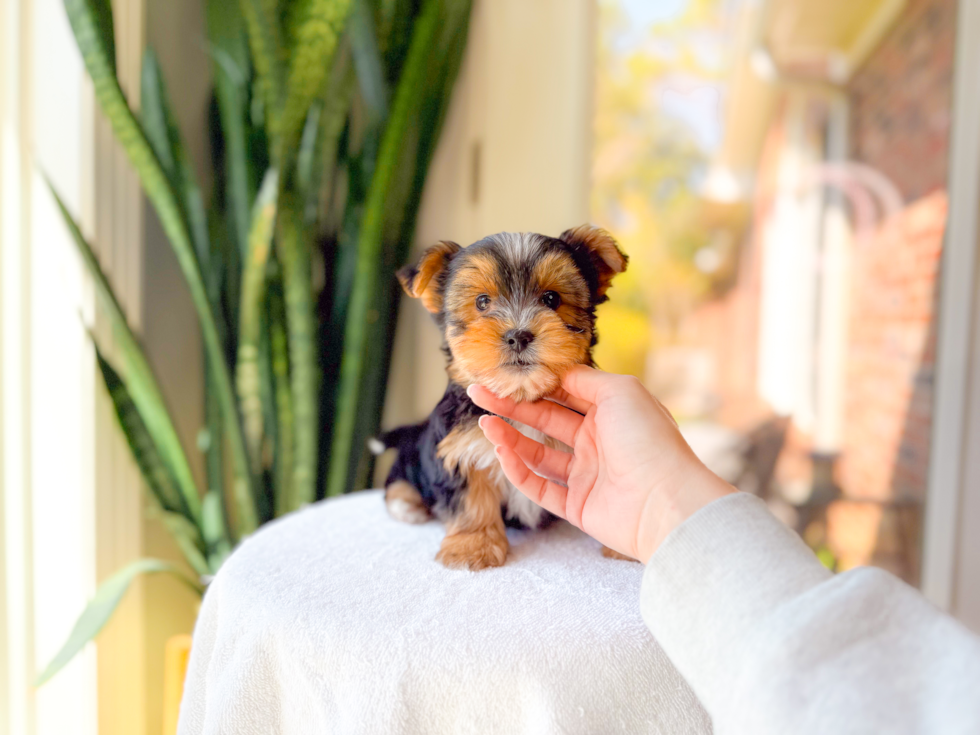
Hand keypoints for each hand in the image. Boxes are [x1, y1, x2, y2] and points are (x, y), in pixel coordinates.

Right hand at [468, 366, 733, 561]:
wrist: (666, 502)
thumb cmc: (649, 440)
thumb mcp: (619, 391)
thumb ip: (583, 378)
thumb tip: (555, 370)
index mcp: (611, 413)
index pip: (564, 393)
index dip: (534, 384)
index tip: (504, 374)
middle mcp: (598, 442)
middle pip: (545, 420)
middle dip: (511, 407)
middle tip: (478, 394)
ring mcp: (587, 475)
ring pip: (537, 454)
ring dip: (509, 438)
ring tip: (485, 424)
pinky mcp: (577, 506)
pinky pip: (540, 486)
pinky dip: (518, 470)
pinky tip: (501, 451)